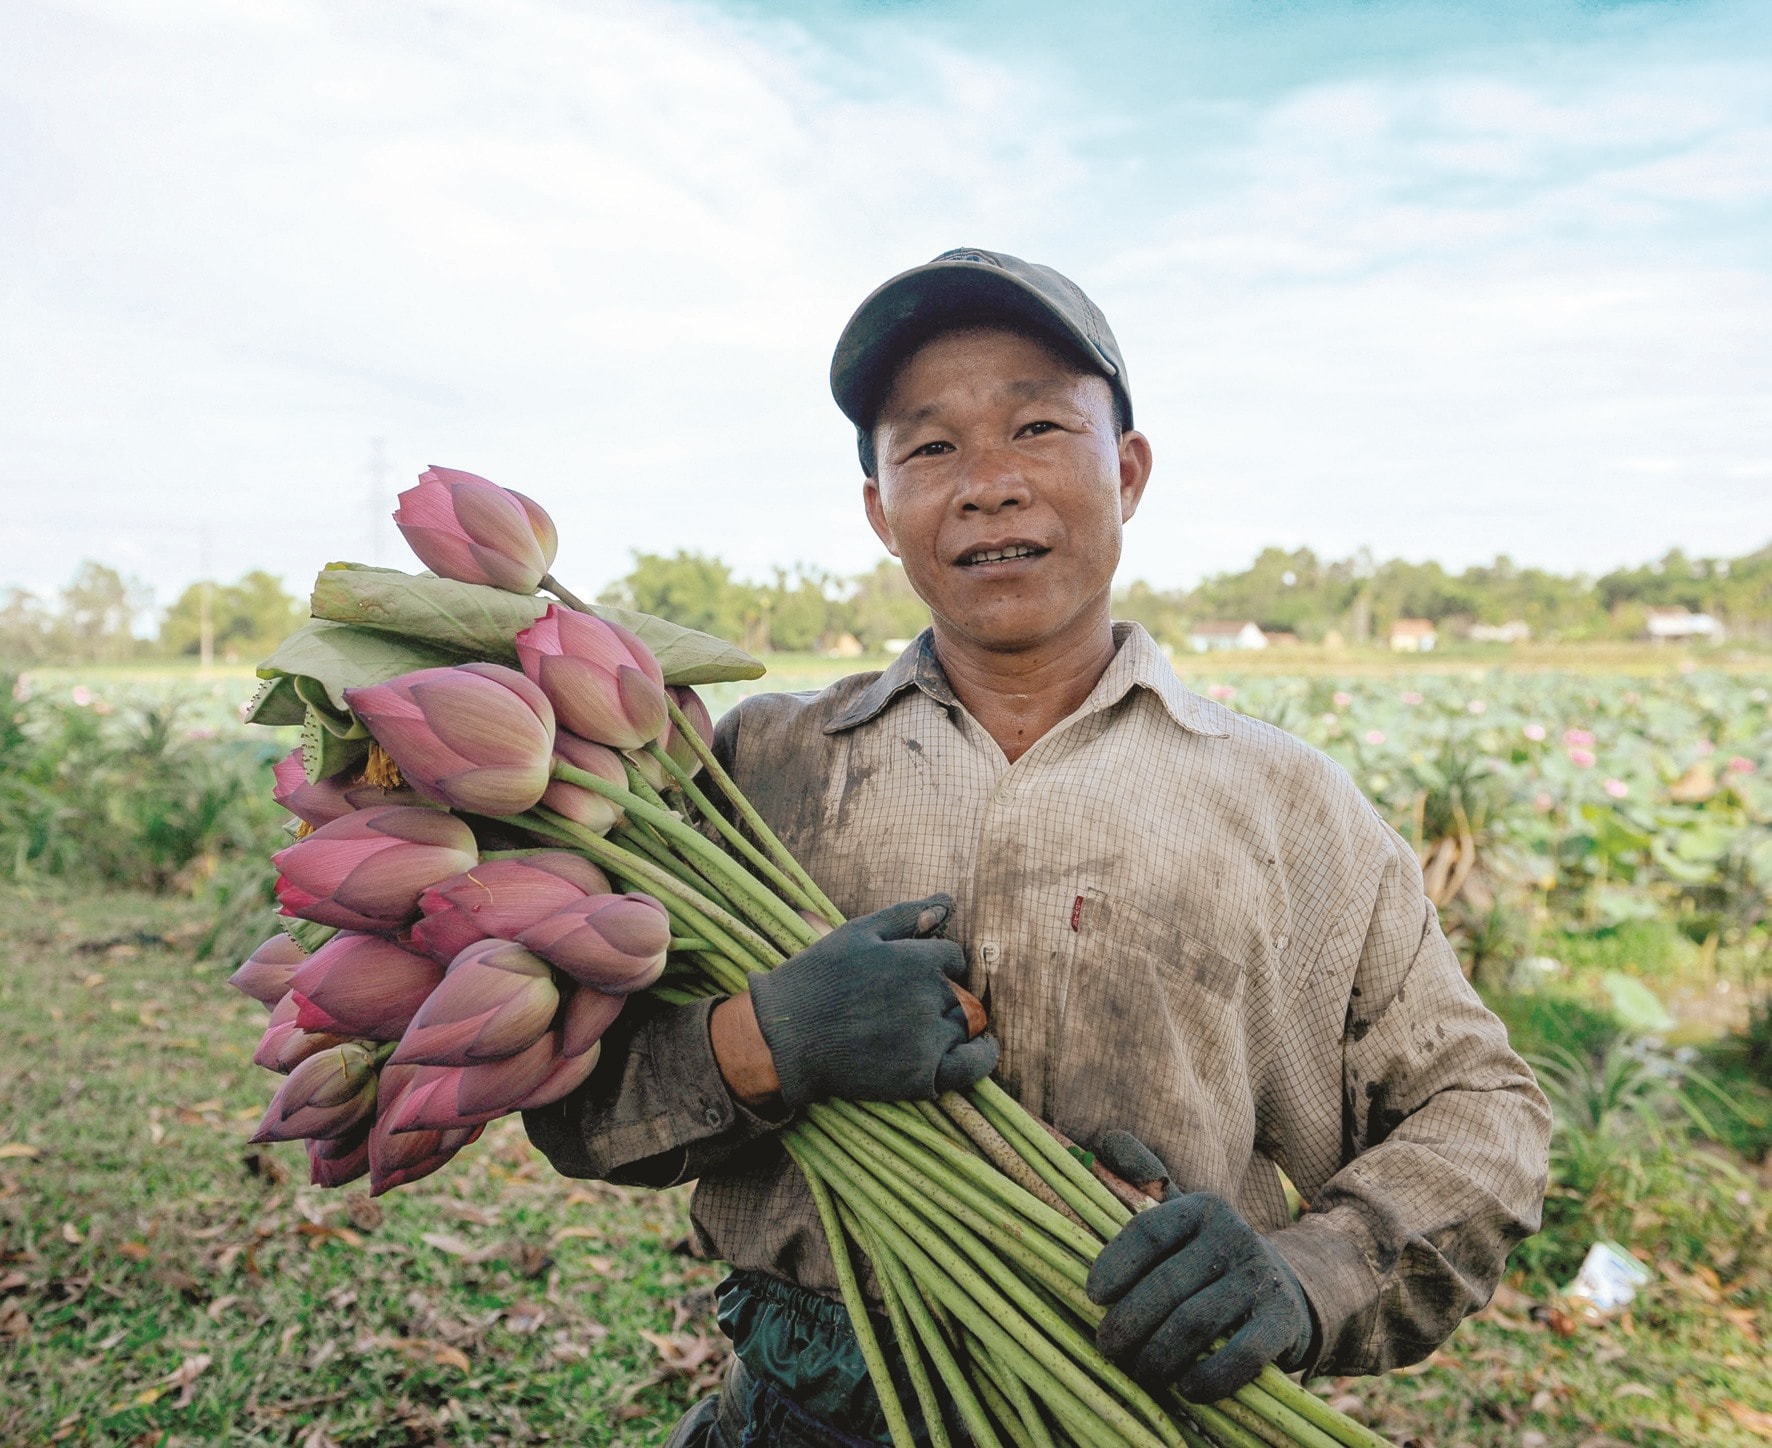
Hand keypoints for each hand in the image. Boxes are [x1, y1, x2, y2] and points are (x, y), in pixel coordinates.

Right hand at [745, 894, 997, 1109]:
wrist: (785, 1037)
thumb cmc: (817, 978)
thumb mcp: (856, 932)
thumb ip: (905, 915)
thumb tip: (946, 901)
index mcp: (916, 960)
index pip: (953, 957)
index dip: (937, 965)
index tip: (914, 976)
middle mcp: (929, 997)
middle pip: (961, 992)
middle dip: (944, 995)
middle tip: (912, 1005)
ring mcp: (928, 1037)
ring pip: (966, 1024)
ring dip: (958, 1023)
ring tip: (936, 1026)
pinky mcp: (923, 1074)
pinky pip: (973, 1065)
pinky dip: (983, 1056)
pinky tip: (980, 1048)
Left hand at [1087, 1191, 1313, 1402]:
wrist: (1288, 1290)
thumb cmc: (1212, 1257)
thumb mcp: (1184, 1214)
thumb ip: (1147, 1179)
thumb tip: (1108, 1137)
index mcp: (1202, 1207)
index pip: (1148, 1231)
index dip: (1114, 1264)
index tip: (1091, 1296)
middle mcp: (1234, 1235)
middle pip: (1167, 1285)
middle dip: (1129, 1324)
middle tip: (1107, 1348)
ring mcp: (1260, 1278)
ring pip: (1196, 1323)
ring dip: (1158, 1356)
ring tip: (1138, 1372)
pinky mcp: (1283, 1321)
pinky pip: (1241, 1356)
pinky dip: (1208, 1377)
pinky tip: (1185, 1389)